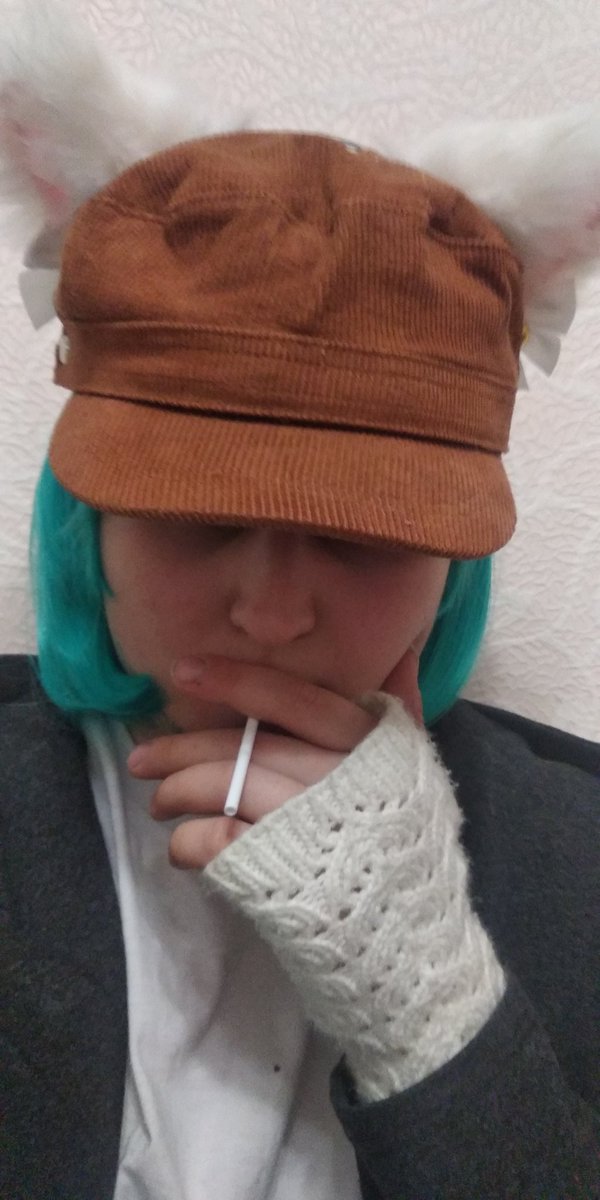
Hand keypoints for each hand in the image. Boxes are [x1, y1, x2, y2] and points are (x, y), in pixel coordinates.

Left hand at [127, 649, 421, 868]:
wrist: (414, 940)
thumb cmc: (404, 851)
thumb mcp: (413, 774)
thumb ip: (395, 716)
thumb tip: (384, 664)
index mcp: (375, 746)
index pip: (297, 700)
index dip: (238, 682)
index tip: (184, 671)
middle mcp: (344, 776)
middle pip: (249, 746)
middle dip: (185, 748)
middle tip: (142, 758)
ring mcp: (313, 823)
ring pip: (227, 786)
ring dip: (179, 791)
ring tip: (158, 803)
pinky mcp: (284, 870)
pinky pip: (217, 839)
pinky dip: (188, 841)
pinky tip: (180, 847)